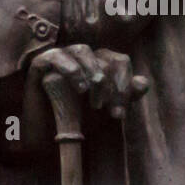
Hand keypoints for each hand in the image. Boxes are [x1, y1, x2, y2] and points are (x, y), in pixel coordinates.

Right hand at [22, 44, 149, 145]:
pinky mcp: (41, 63)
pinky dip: (70, 68)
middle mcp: (82, 56)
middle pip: (104, 58)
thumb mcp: (105, 110)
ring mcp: (62, 56)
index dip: (123, 86)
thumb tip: (143, 82)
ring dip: (92, 72)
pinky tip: (79, 87)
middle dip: (109, 87)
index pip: (120, 61)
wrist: (46, 134)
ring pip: (82, 50)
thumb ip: (124, 97)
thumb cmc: (77, 119)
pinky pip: (56, 56)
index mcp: (99, 62)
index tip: (119, 115)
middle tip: (107, 111)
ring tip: (93, 96)